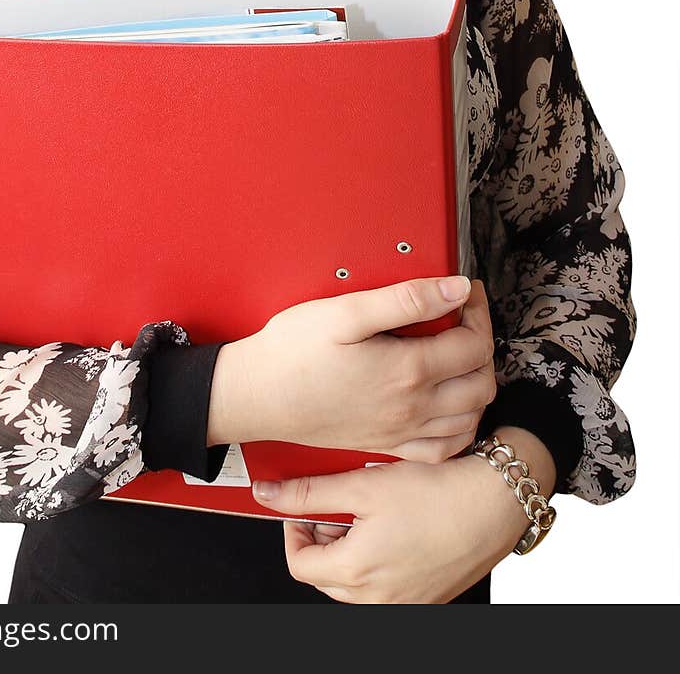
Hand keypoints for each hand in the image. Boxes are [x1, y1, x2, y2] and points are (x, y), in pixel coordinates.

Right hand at [226, 277, 494, 458]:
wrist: (256, 396)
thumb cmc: (293, 351)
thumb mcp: (347, 312)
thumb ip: (406, 299)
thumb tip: (456, 289)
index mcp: (408, 371)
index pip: (474, 344)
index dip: (479, 312)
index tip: (467, 291)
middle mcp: (413, 408)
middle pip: (481, 382)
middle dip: (484, 344)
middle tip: (464, 317)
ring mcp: (402, 432)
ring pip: (471, 417)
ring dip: (477, 383)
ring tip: (459, 353)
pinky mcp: (386, 446)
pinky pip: (444, 449)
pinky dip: (461, 427)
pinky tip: (451, 405)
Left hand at [252, 455, 523, 603]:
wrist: (494, 504)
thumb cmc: (438, 493)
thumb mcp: (363, 483)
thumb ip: (309, 491)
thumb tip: (268, 494)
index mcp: (356, 572)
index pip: (299, 564)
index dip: (295, 530)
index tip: (306, 508)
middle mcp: (378, 598)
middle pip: (325, 576)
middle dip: (324, 539)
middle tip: (340, 505)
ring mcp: (404, 603)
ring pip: (354, 583)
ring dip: (351, 549)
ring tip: (371, 512)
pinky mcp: (426, 598)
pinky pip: (386, 586)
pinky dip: (380, 560)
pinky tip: (396, 526)